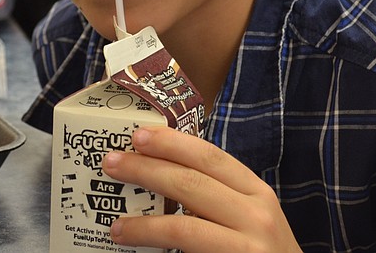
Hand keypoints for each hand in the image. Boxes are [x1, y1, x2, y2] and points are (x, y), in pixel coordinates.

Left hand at [101, 126, 300, 252]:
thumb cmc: (262, 252)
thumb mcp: (250, 216)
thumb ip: (217, 195)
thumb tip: (162, 173)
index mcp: (256, 191)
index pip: (211, 157)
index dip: (173, 143)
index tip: (139, 134)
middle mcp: (257, 214)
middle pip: (193, 183)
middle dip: (148, 169)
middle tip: (112, 163)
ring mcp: (249, 247)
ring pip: (186, 227)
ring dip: (144, 223)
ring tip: (115, 224)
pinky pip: (188, 252)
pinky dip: (156, 245)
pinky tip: (134, 243)